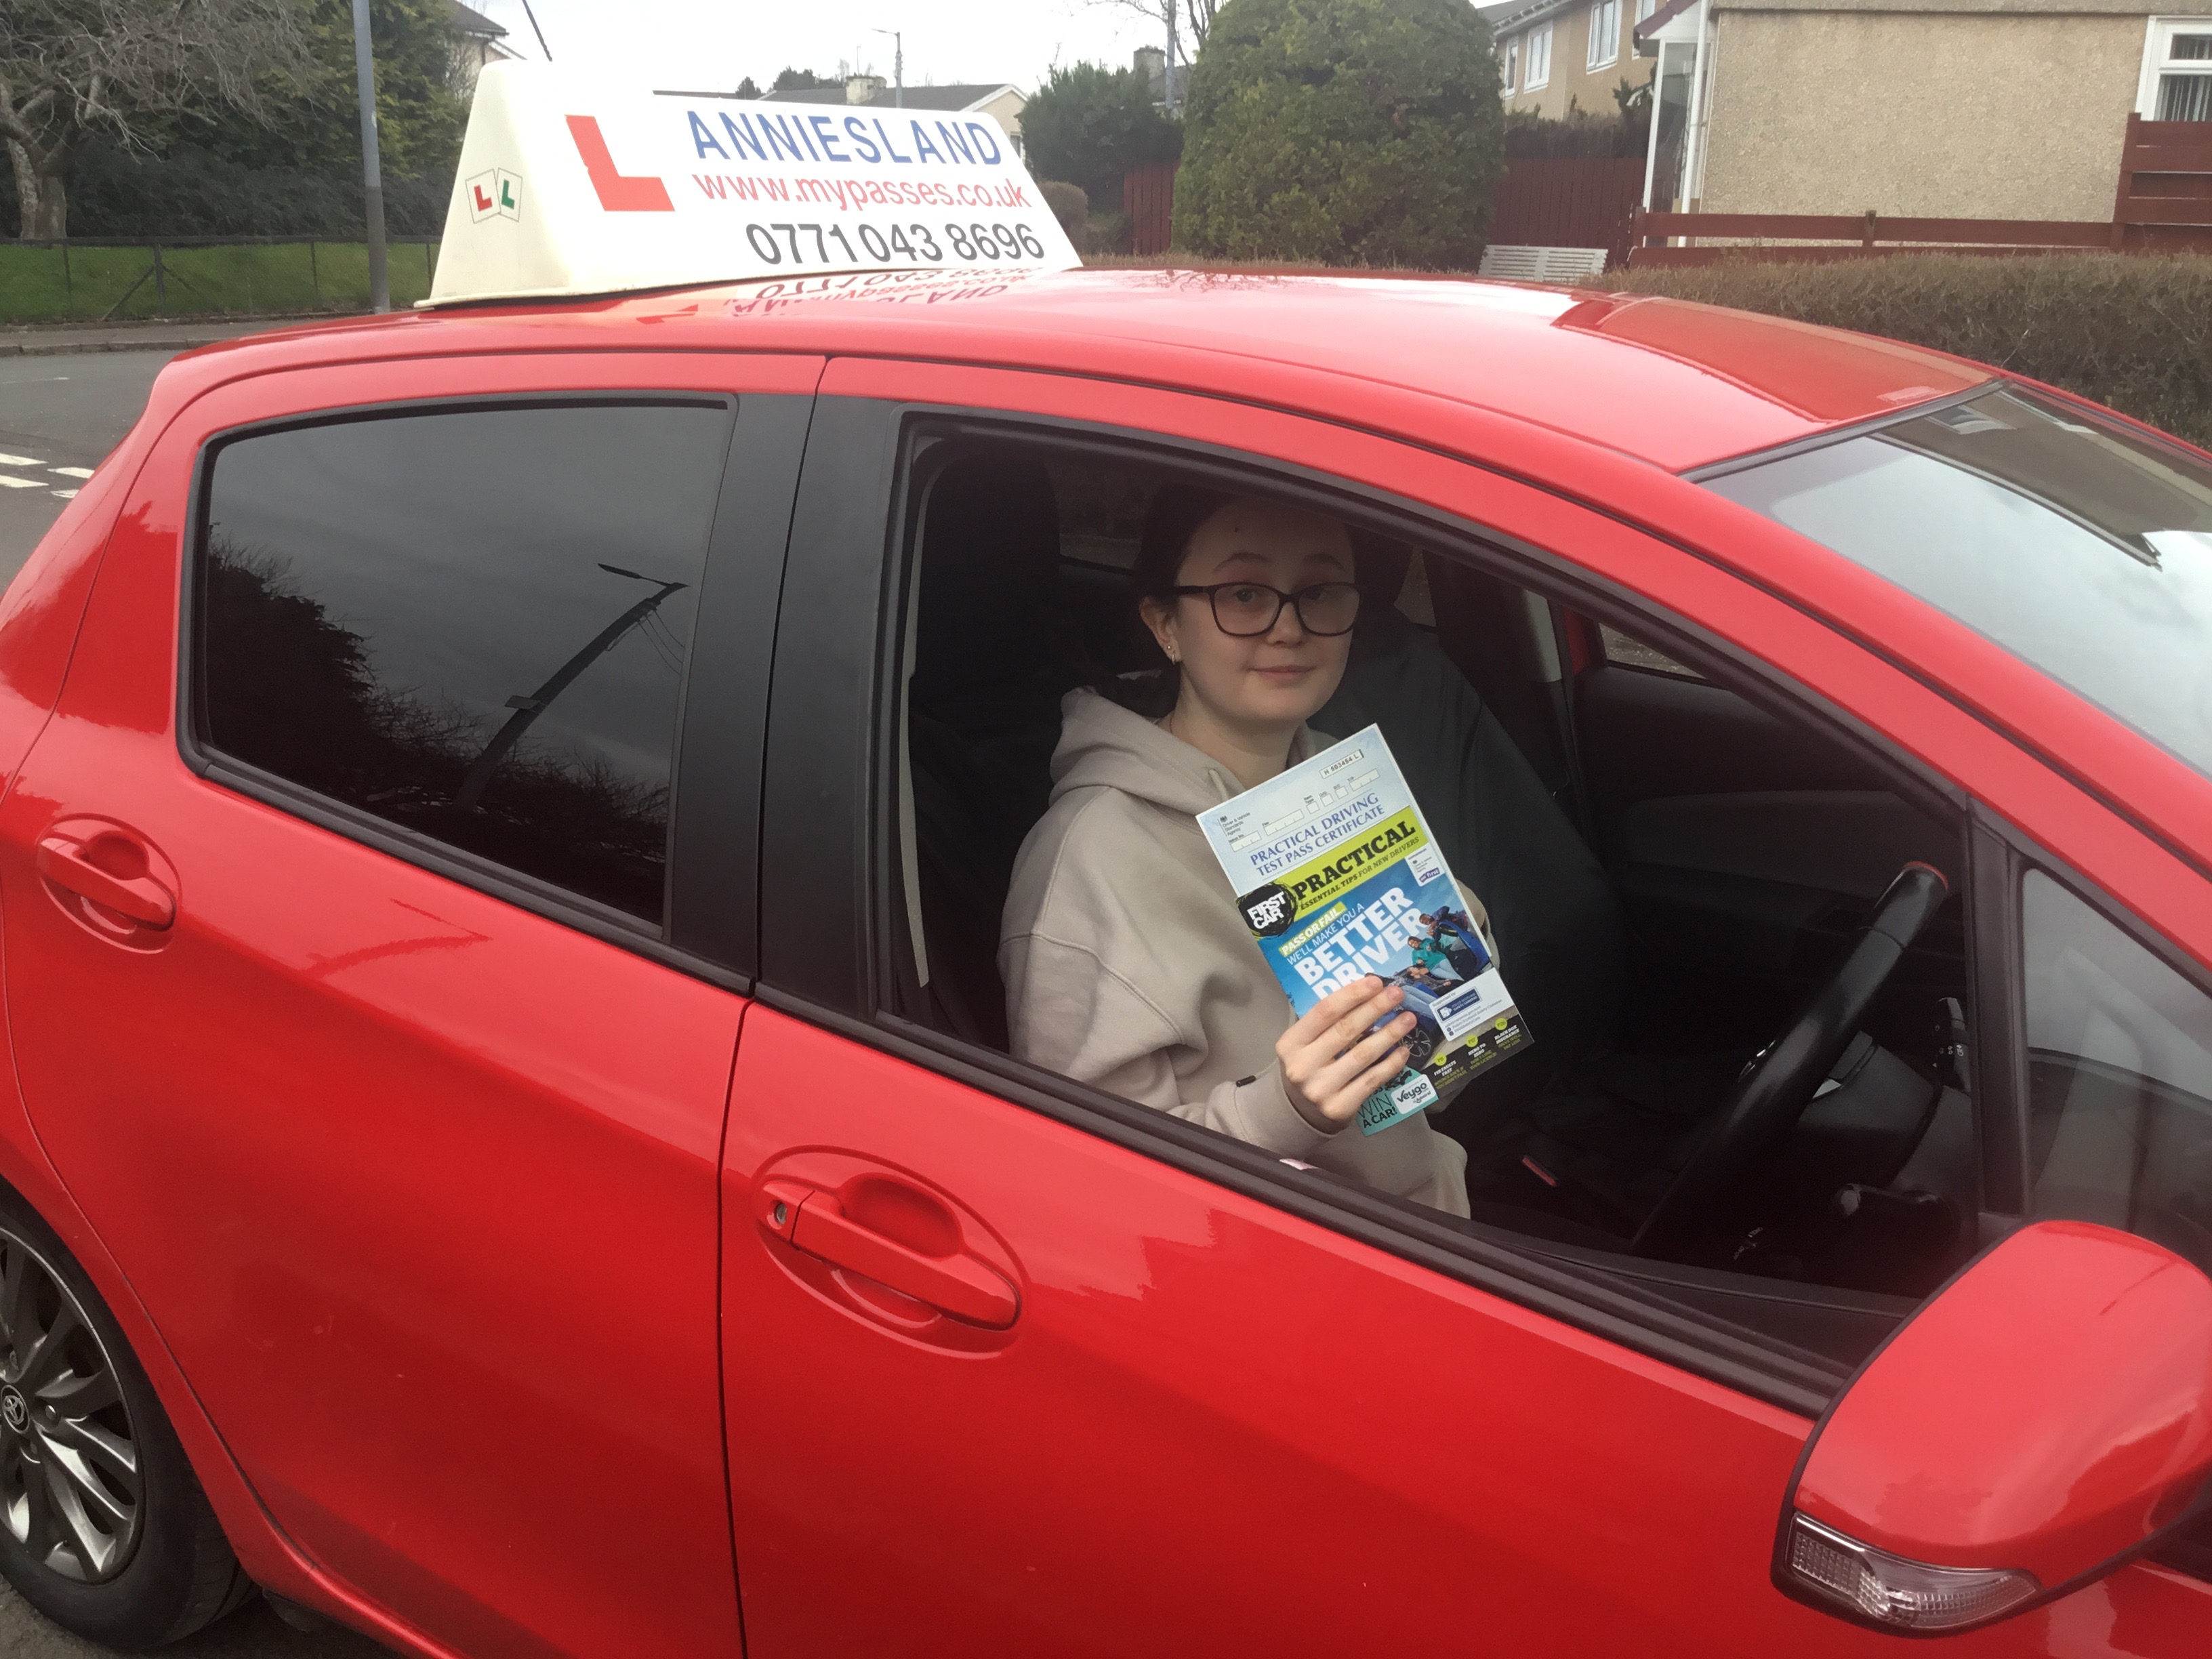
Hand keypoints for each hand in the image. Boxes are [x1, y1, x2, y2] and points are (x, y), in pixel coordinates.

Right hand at [1277, 975, 1416, 1129]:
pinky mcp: (1340, 1107)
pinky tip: (1404, 1050)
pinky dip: (1391, 1064)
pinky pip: (1372, 1080)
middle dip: (1375, 1008)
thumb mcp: (1304, 1043)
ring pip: (1362, 1055)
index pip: (1324, 1012)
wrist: (1300, 1112)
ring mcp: (1321, 1089)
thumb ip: (1326, 1023)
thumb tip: (1367, 994)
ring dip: (1389, 1034)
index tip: (1375, 982)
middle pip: (1345, 1030)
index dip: (1352, 995)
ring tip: (1408, 1019)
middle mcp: (1302, 1066)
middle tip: (1397, 994)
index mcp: (1290, 1043)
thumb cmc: (1308, 1067)